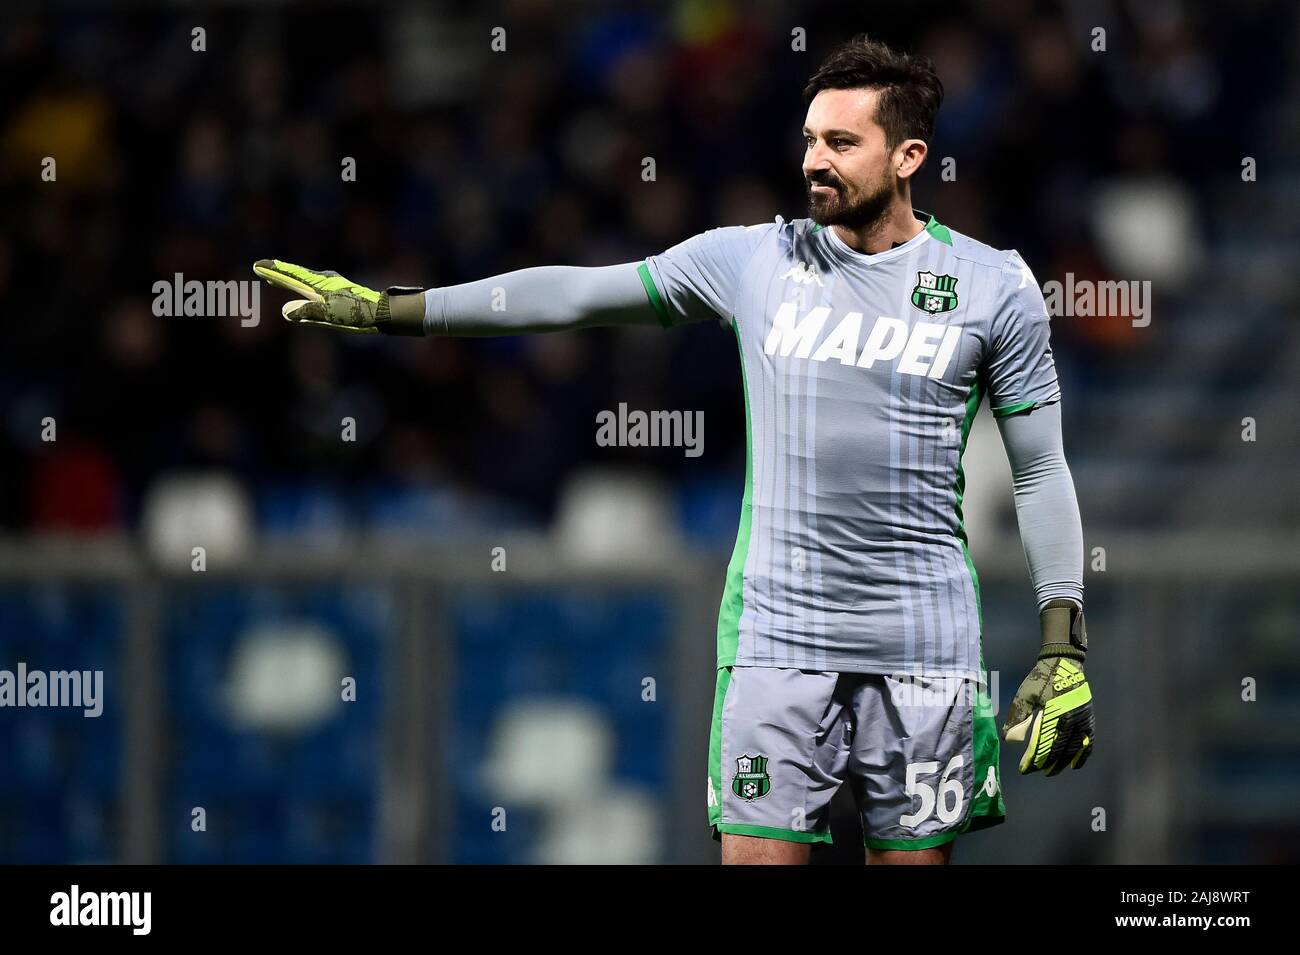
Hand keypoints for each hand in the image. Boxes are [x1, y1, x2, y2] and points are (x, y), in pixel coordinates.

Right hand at [253, 259, 425, 334]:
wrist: (381, 311)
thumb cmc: (356, 313)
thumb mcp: (329, 315)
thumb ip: (307, 312)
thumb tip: (285, 312)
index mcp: (320, 283)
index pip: (291, 274)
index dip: (274, 271)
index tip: (257, 265)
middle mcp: (324, 280)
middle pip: (295, 275)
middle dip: (278, 273)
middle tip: (260, 268)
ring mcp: (331, 284)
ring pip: (303, 280)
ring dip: (288, 279)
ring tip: (273, 278)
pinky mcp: (337, 291)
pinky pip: (312, 287)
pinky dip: (301, 287)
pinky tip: (302, 292)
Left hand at [1000, 599, 1093, 774]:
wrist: (1064, 664)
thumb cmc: (1041, 679)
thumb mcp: (1025, 696)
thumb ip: (1017, 717)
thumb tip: (1008, 739)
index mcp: (1053, 714)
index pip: (1042, 745)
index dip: (1033, 760)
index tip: (1024, 769)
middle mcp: (1070, 720)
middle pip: (1058, 750)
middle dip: (1045, 763)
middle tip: (1035, 771)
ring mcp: (1082, 721)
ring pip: (1073, 749)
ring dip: (1062, 763)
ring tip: (1051, 771)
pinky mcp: (1088, 719)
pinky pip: (1088, 742)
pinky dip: (1082, 755)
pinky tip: (1074, 765)